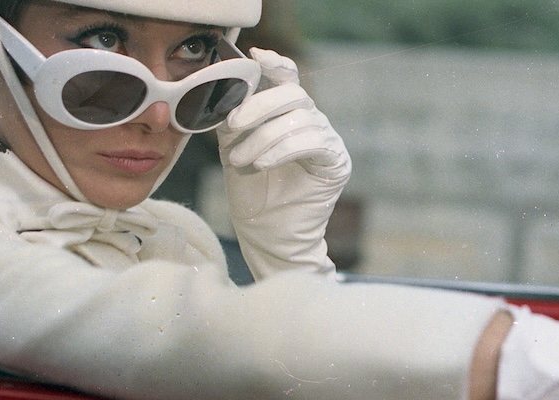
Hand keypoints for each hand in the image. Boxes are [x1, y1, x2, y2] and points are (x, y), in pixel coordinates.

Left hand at [215, 48, 349, 278]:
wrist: (269, 236)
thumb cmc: (252, 193)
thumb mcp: (234, 147)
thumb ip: (233, 119)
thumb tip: (221, 92)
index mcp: (288, 113)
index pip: (288, 78)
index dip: (275, 64)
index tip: (256, 57)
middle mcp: (312, 121)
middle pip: (293, 94)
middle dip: (259, 106)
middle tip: (233, 126)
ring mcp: (327, 140)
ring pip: (299, 120)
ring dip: (263, 138)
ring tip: (239, 162)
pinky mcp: (336, 162)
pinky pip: (312, 142)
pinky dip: (283, 150)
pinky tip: (263, 164)